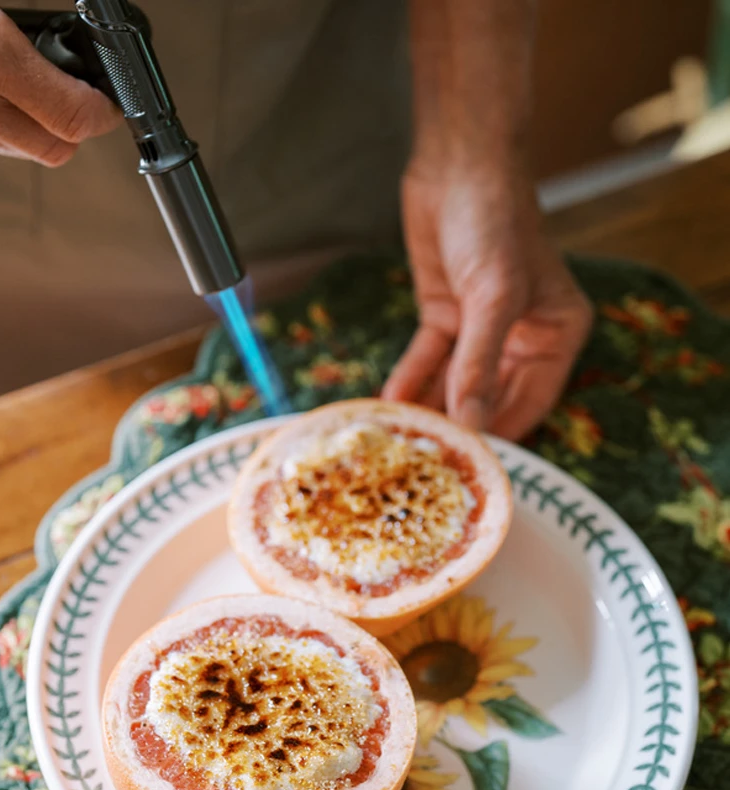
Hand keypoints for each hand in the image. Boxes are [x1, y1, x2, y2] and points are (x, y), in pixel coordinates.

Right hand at [0, 0, 120, 164]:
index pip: (70, 116)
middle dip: (72, 127)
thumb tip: (71, 51)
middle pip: (51, 149)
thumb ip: (24, 26)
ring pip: (15, 149)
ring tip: (19, 85)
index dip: (100, 114)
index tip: (107, 104)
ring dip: (29, 125)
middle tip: (76, 100)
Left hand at [382, 154, 592, 440]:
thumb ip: (480, 365)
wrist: (456, 166)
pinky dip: (410, 379)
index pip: (530, 403)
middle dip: (457, 424)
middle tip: (424, 461)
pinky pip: (427, 359)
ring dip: (428, 406)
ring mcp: (480, 329)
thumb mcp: (492, 298)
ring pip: (452, 382)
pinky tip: (389, 403)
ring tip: (400, 439)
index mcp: (556, 336)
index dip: (499, 434)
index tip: (467, 466)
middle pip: (488, 398)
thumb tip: (472, 426)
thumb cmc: (493, 223)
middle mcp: (521, 337)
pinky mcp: (445, 316)